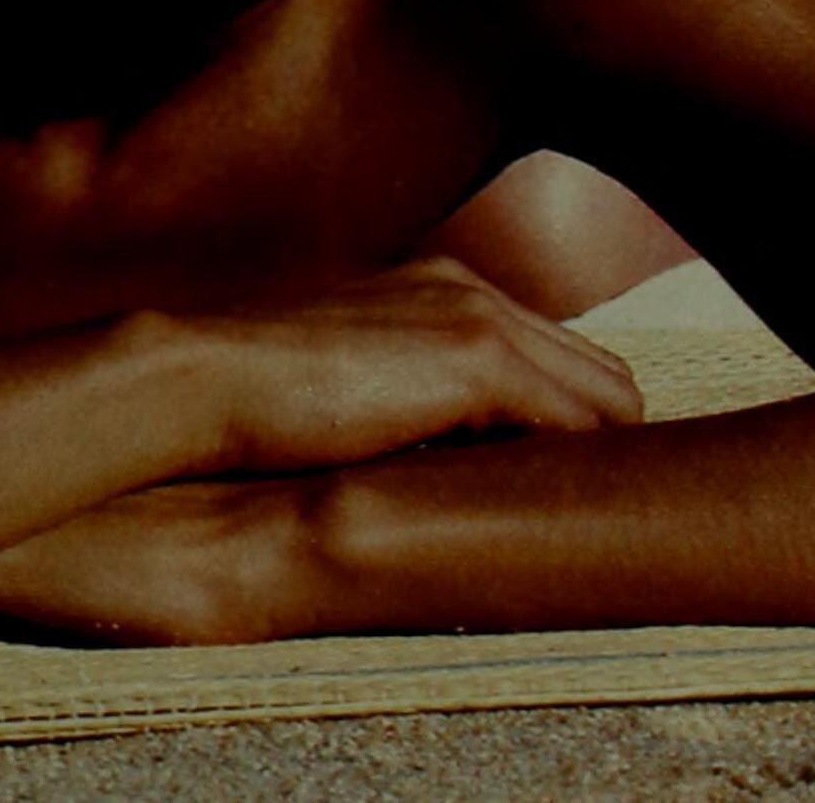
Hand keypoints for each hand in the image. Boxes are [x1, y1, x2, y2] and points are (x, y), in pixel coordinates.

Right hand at [187, 255, 642, 475]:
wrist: (207, 377)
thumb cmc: (259, 396)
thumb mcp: (349, 380)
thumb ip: (405, 396)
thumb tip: (442, 463)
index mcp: (442, 286)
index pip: (555, 354)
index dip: (567, 424)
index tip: (559, 488)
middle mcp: (472, 289)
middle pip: (601, 372)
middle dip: (602, 443)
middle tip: (585, 518)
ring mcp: (479, 318)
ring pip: (607, 397)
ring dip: (597, 462)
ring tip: (582, 528)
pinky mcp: (479, 360)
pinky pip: (579, 424)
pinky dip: (582, 471)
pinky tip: (559, 517)